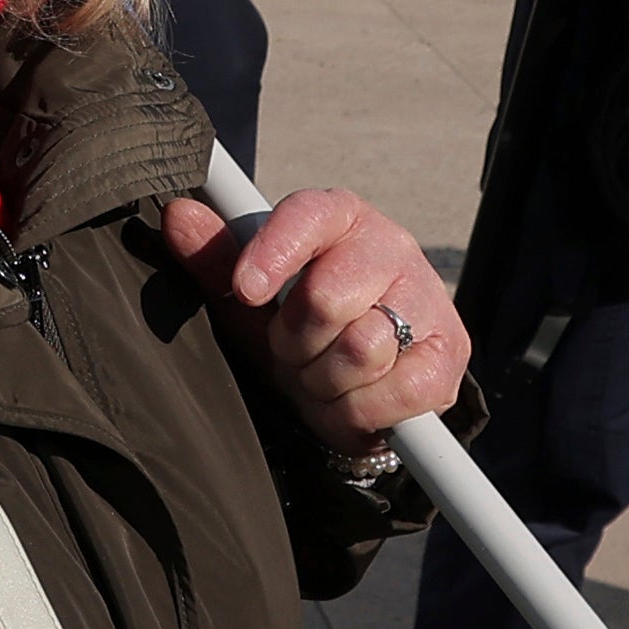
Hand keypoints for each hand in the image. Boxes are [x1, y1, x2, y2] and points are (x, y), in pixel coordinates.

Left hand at [157, 182, 475, 464]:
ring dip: (324, 383)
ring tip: (322, 378)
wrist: (360, 385)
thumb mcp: (251, 300)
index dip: (274, 252)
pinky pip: (396, 393)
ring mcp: (428, 299)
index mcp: (339, 218)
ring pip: (361, 350)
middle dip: (295, 343)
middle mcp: (391, 247)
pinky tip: (353, 402)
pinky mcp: (450, 355)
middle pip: (327, 296)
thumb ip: (215, 259)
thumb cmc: (299, 328)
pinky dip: (359, 413)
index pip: (308, 215)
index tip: (247, 289)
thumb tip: (178, 216)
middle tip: (293, 354)